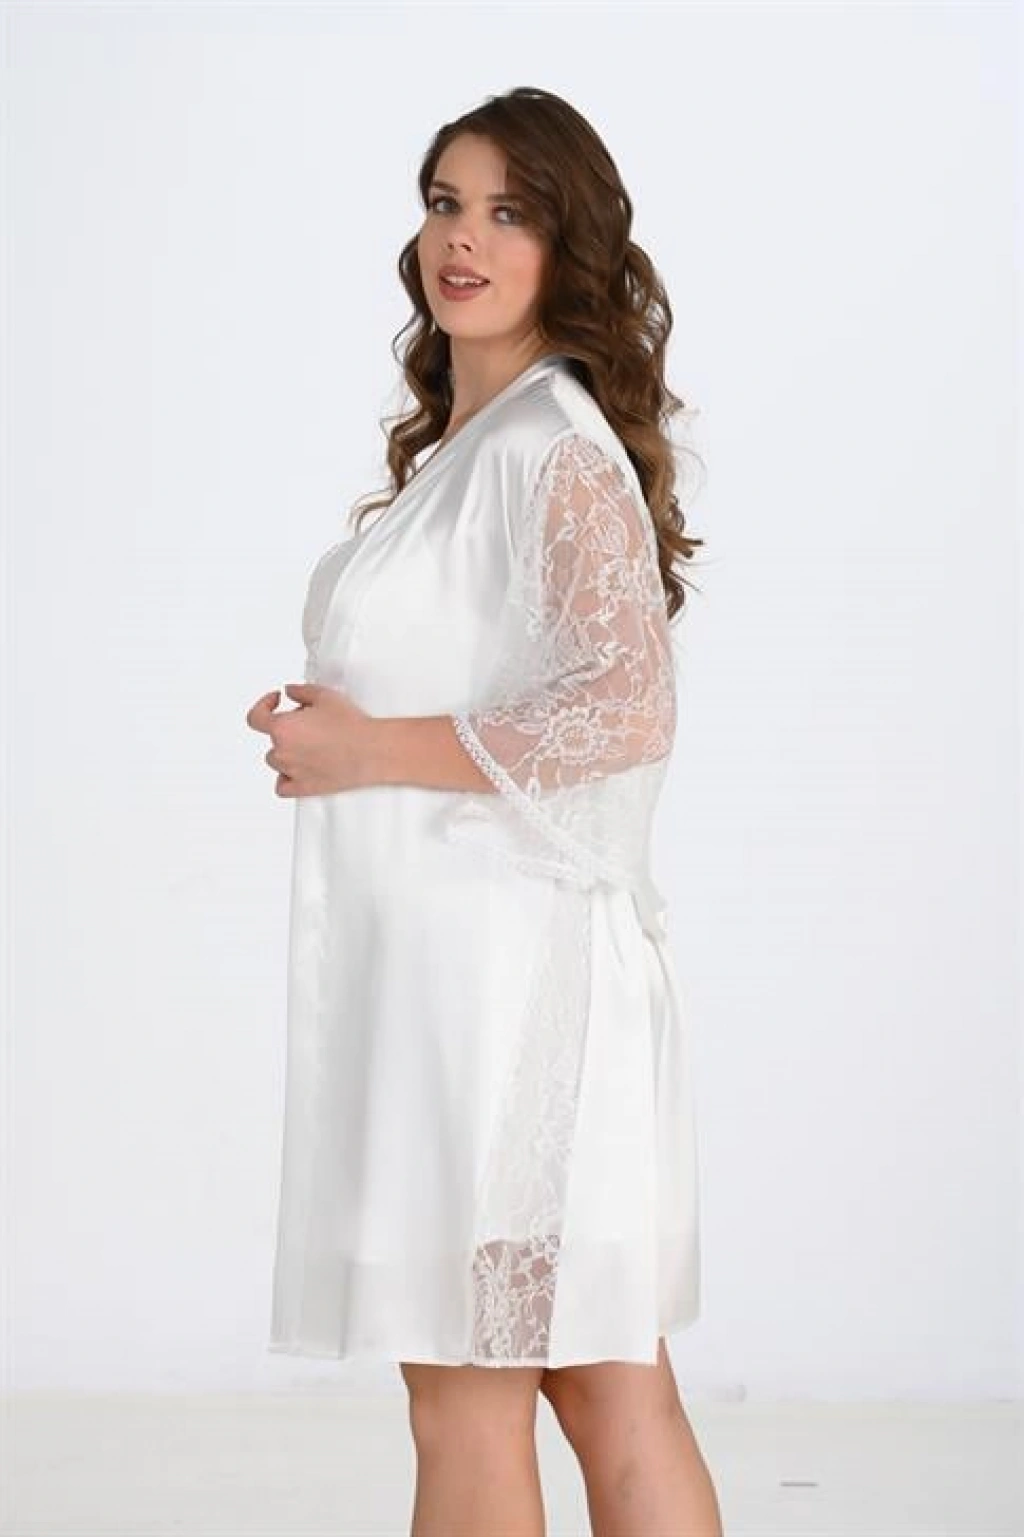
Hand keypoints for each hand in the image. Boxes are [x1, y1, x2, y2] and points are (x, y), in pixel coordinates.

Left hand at [245, 682, 378, 797]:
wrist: (371, 750)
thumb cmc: (351, 725)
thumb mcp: (324, 695)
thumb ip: (300, 691)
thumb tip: (290, 692)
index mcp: (282, 728)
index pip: (255, 717)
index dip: (263, 705)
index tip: (276, 701)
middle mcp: (282, 751)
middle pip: (272, 739)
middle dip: (287, 728)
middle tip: (309, 722)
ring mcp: (291, 772)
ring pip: (276, 762)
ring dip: (286, 752)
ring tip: (308, 744)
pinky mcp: (304, 788)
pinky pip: (282, 786)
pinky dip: (285, 778)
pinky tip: (296, 770)